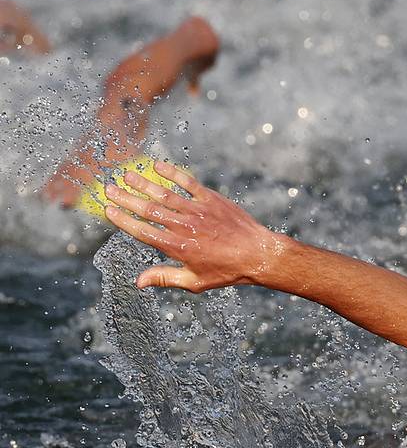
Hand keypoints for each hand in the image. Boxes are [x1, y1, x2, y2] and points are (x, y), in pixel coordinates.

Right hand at [102, 161, 282, 291]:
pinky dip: (172, 173)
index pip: (142, 231)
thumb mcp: (195, 281)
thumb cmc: (227, 271)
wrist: (258, 254)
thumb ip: (165, 277)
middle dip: (126, 198)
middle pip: (148, 209)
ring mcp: (198, 210)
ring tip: (126, 175)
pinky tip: (158, 165)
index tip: (108, 210)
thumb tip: (138, 282)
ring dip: (143, 183)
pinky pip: (188, 183)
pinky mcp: (211, 199)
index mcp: (177, 247)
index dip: (123, 220)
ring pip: (164, 194)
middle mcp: (184, 226)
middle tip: (108, 189)